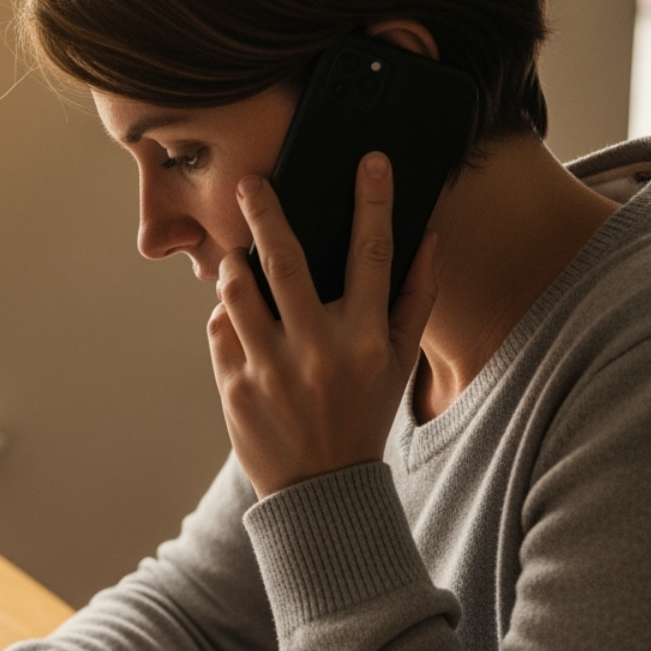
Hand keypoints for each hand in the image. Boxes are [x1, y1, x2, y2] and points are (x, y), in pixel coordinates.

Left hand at [208, 153, 437, 497]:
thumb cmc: (363, 415)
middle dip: (265, 211)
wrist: (320, 489)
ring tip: (237, 257)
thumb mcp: (399, 363)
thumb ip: (416, 298)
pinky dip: (228, 316)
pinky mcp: (234, 386)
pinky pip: (221, 329)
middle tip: (250, 182)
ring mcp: (270, 369)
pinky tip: (241, 322)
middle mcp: (317, 350)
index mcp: (365, 340)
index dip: (374, 202)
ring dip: (234, 264)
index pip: (373, 255)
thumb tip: (429, 235)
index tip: (369, 161)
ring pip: (239, 290)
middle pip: (286, 259)